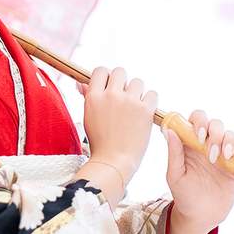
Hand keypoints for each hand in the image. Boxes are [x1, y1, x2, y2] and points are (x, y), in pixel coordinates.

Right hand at [76, 66, 157, 181]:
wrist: (113, 162)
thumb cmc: (100, 143)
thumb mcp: (88, 117)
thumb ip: (87, 97)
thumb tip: (82, 83)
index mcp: (94, 97)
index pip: (101, 70)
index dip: (106, 77)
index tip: (109, 86)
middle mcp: (111, 95)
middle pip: (120, 72)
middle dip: (122, 82)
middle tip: (123, 97)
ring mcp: (129, 102)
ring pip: (137, 81)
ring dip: (137, 91)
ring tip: (133, 107)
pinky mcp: (145, 110)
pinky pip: (152, 93)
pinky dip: (150, 101)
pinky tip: (144, 111)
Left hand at [163, 109, 233, 233]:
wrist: (201, 216)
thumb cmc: (184, 195)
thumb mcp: (175, 176)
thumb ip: (174, 153)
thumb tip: (169, 131)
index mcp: (191, 143)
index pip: (196, 120)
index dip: (199, 122)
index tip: (199, 135)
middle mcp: (208, 145)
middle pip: (216, 124)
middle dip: (215, 134)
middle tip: (211, 154)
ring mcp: (224, 154)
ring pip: (231, 134)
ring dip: (230, 141)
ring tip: (225, 157)